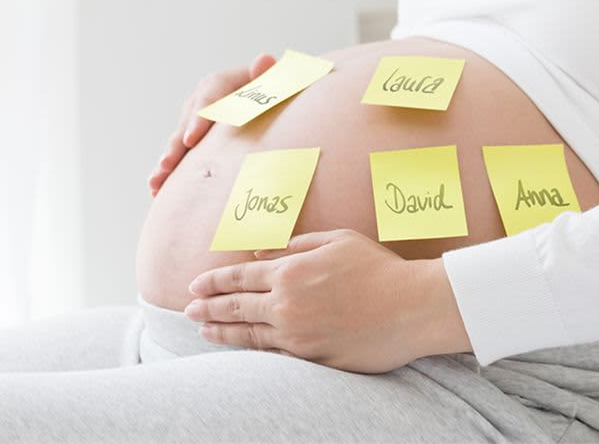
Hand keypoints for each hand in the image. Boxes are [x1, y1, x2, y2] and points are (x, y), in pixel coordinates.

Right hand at [148, 53, 277, 196]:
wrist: (269, 100)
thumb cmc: (275, 92)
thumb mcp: (274, 80)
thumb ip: (268, 74)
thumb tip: (265, 59)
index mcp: (220, 84)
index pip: (208, 98)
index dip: (198, 119)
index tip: (191, 140)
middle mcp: (202, 101)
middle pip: (186, 123)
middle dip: (175, 147)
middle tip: (166, 165)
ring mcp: (194, 120)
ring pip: (177, 142)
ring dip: (166, 163)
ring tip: (155, 183)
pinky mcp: (193, 139)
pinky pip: (179, 156)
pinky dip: (168, 173)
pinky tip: (156, 191)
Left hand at [184, 230, 473, 373]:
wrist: (410, 308)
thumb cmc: (379, 268)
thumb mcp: (337, 240)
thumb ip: (296, 244)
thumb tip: (264, 251)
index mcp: (290, 271)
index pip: (240, 276)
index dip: (214, 281)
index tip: (195, 286)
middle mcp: (286, 304)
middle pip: (235, 307)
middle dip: (207, 307)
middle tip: (187, 309)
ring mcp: (297, 334)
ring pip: (248, 334)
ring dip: (221, 332)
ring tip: (203, 330)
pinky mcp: (311, 357)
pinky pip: (272, 354)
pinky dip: (251, 349)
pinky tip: (241, 346)